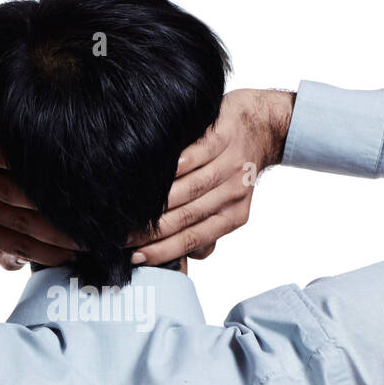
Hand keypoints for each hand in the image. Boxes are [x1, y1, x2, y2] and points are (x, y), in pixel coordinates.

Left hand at [0, 101, 76, 265]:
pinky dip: (26, 162)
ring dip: (46, 200)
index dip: (51, 254)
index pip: (19, 246)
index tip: (80, 256)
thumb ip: (7, 243)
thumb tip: (37, 264)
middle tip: (89, 234)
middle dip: (58, 232)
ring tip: (78, 204)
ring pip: (12, 192)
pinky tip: (53, 166)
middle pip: (20, 222)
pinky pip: (1, 156)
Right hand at [130, 89, 293, 265]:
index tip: (136, 256)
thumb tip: (181, 257)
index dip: (163, 249)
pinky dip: (177, 164)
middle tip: (123, 235)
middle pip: (188, 216)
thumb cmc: (233, 169)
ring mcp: (230, 163)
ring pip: (191, 187)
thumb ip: (206, 229)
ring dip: (158, 200)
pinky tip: (155, 170)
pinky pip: (198, 153)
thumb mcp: (228, 204)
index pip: (194, 238)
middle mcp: (234, 192)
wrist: (260, 126)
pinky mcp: (224, 136)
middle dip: (153, 229)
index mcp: (234, 215)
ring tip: (130, 208)